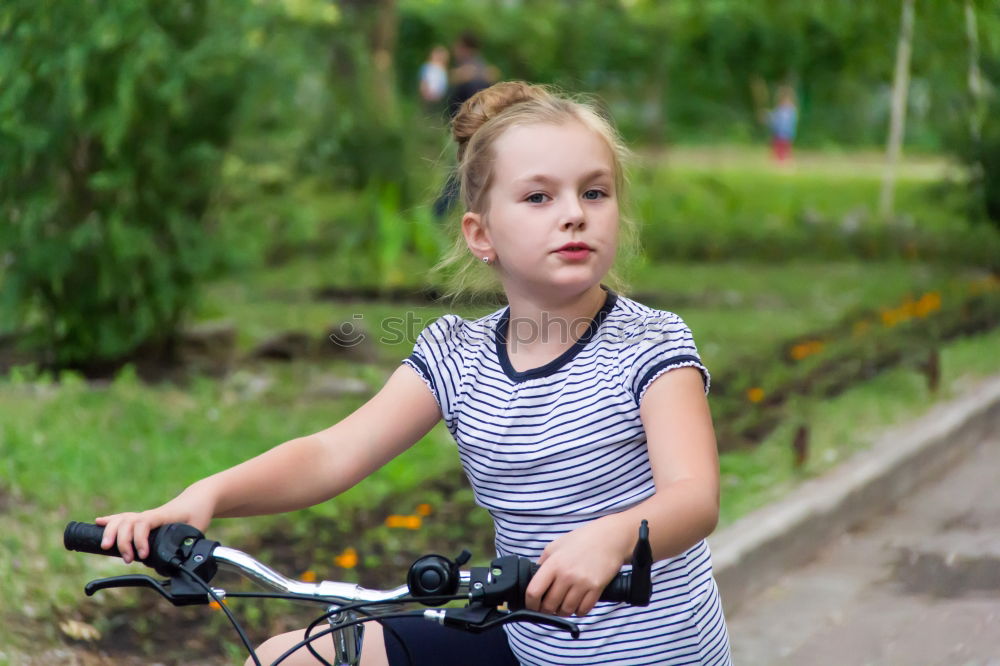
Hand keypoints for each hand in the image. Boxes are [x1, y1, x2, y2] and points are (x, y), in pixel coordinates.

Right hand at [95, 485, 214, 563]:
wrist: (200, 498)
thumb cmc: (198, 513)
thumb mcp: (197, 529)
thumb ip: (188, 544)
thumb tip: (179, 561)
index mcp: (162, 516)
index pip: (143, 523)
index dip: (139, 539)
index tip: (143, 555)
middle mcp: (150, 515)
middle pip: (127, 522)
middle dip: (122, 541)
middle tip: (128, 559)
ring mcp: (146, 516)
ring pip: (122, 519)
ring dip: (111, 533)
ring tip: (106, 547)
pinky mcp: (144, 518)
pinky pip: (124, 518)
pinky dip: (110, 521)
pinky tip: (98, 523)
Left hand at [524, 518, 630, 617]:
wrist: (609, 537)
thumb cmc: (581, 540)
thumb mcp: (556, 545)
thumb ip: (542, 563)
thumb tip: (532, 579)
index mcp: (553, 563)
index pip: (534, 591)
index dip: (530, 603)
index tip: (532, 605)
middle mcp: (567, 575)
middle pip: (549, 605)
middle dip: (546, 610)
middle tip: (547, 607)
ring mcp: (582, 583)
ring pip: (566, 610)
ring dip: (562, 612)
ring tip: (562, 606)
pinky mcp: (596, 588)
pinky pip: (583, 610)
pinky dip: (578, 612)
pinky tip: (577, 605)